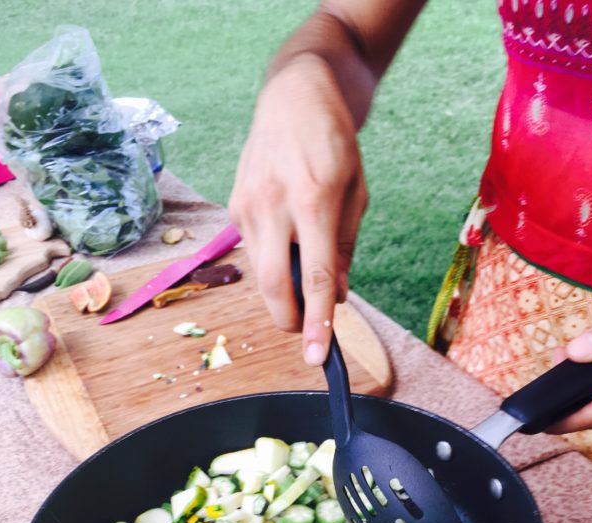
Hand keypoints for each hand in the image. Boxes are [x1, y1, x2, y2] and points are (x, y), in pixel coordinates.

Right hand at [229, 54, 367, 364]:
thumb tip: (337, 295)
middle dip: (289, 319)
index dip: (317, 322)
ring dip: (281, 290)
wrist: (294, 97)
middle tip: (307, 331)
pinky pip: (254, 252)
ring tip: (301, 273)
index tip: (317, 357)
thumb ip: (346, 247)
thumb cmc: (334, 145)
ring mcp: (248, 206)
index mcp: (314, 201)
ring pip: (259, 275)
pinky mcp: (234, 207)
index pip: (315, 277)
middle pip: (273, 286)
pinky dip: (272, 260)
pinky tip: (286, 236)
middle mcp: (275, 205)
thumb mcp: (357, 193)